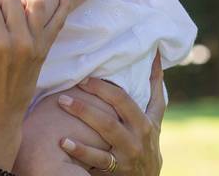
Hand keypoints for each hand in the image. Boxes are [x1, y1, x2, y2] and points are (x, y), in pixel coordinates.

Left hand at [58, 53, 164, 175]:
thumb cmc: (146, 140)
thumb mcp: (154, 118)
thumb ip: (154, 88)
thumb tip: (156, 53)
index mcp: (146, 120)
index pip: (128, 97)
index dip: (109, 84)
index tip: (87, 73)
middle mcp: (139, 135)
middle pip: (120, 106)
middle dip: (97, 91)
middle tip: (74, 81)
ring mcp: (128, 152)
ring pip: (107, 129)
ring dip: (84, 113)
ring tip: (62, 102)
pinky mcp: (116, 170)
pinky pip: (97, 159)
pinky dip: (80, 150)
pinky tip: (63, 141)